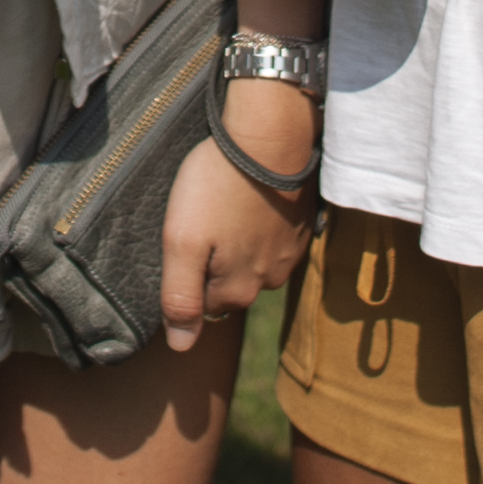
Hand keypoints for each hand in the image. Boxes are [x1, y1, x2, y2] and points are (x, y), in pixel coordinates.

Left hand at [158, 81, 316, 353]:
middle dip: (214, 262)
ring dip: (238, 243)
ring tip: (225, 207)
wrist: (270, 136)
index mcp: (237, 289)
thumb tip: (180, 347)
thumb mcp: (183, 240)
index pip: (203, 305)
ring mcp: (290, 253)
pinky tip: (249, 200)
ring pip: (253, 261)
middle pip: (230, 284)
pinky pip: (273, 238)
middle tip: (202, 221)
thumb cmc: (217, 185)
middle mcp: (269, 280)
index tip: (184, 242)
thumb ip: (180, 297)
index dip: (188, 276)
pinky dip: (260, 225)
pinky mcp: (302, 225)